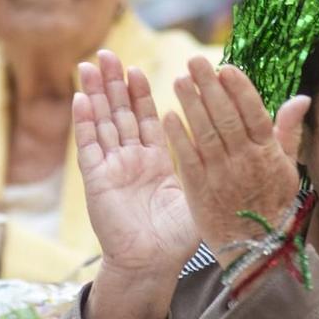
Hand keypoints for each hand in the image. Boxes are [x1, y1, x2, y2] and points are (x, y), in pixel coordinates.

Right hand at [73, 50, 197, 280]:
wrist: (153, 265)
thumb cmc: (178, 238)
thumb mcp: (200, 194)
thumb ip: (209, 166)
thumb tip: (238, 145)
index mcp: (155, 162)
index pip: (146, 119)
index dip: (139, 93)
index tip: (136, 68)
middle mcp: (130, 161)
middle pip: (119, 113)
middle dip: (113, 83)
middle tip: (106, 53)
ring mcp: (111, 168)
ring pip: (101, 123)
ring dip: (95, 94)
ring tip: (88, 65)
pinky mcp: (96, 181)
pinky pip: (89, 147)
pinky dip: (84, 123)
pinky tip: (80, 99)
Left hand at [162, 57, 307, 254]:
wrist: (254, 246)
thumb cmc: (272, 202)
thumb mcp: (289, 168)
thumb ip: (289, 131)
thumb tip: (301, 98)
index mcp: (268, 153)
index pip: (254, 114)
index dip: (240, 90)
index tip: (226, 67)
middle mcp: (244, 161)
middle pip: (226, 117)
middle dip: (209, 87)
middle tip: (194, 62)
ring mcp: (221, 175)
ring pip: (204, 133)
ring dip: (190, 105)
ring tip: (178, 80)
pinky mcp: (199, 190)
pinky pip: (188, 159)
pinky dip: (178, 137)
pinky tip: (168, 115)